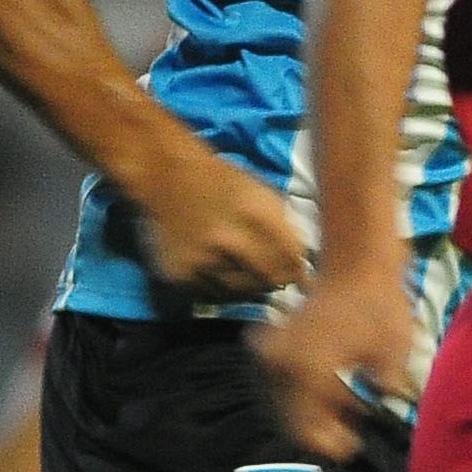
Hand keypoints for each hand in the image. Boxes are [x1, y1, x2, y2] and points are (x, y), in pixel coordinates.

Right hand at [130, 145, 307, 303]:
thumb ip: (285, 229)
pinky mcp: (181, 275)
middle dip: (276, 280)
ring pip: (243, 293)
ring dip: (249, 286)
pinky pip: (213, 295)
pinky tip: (219, 270)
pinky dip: (221, 288)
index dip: (299, 270)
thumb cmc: (223, 181)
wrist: (165, 175)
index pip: (292, 260)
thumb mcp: (262, 193)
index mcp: (257, 213)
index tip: (299, 275)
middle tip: (273, 276)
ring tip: (244, 269)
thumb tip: (305, 267)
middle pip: (270, 281)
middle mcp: (230, 240)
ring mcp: (203, 261)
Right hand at [256, 267, 415, 461]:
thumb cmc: (380, 307)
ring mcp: (269, 353)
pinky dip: (298, 387)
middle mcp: (279, 368)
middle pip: (292, 420)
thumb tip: (375, 413)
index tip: (353, 441)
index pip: (307, 433)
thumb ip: (382, 396)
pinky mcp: (269, 341)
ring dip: (309, 407)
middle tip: (350, 422)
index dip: (331, 444)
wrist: (357, 259)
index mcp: (306, 376)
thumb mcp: (394, 357)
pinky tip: (326, 380)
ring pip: (282, 401)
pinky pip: (278, 380)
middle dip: (321, 425)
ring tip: (342, 398)